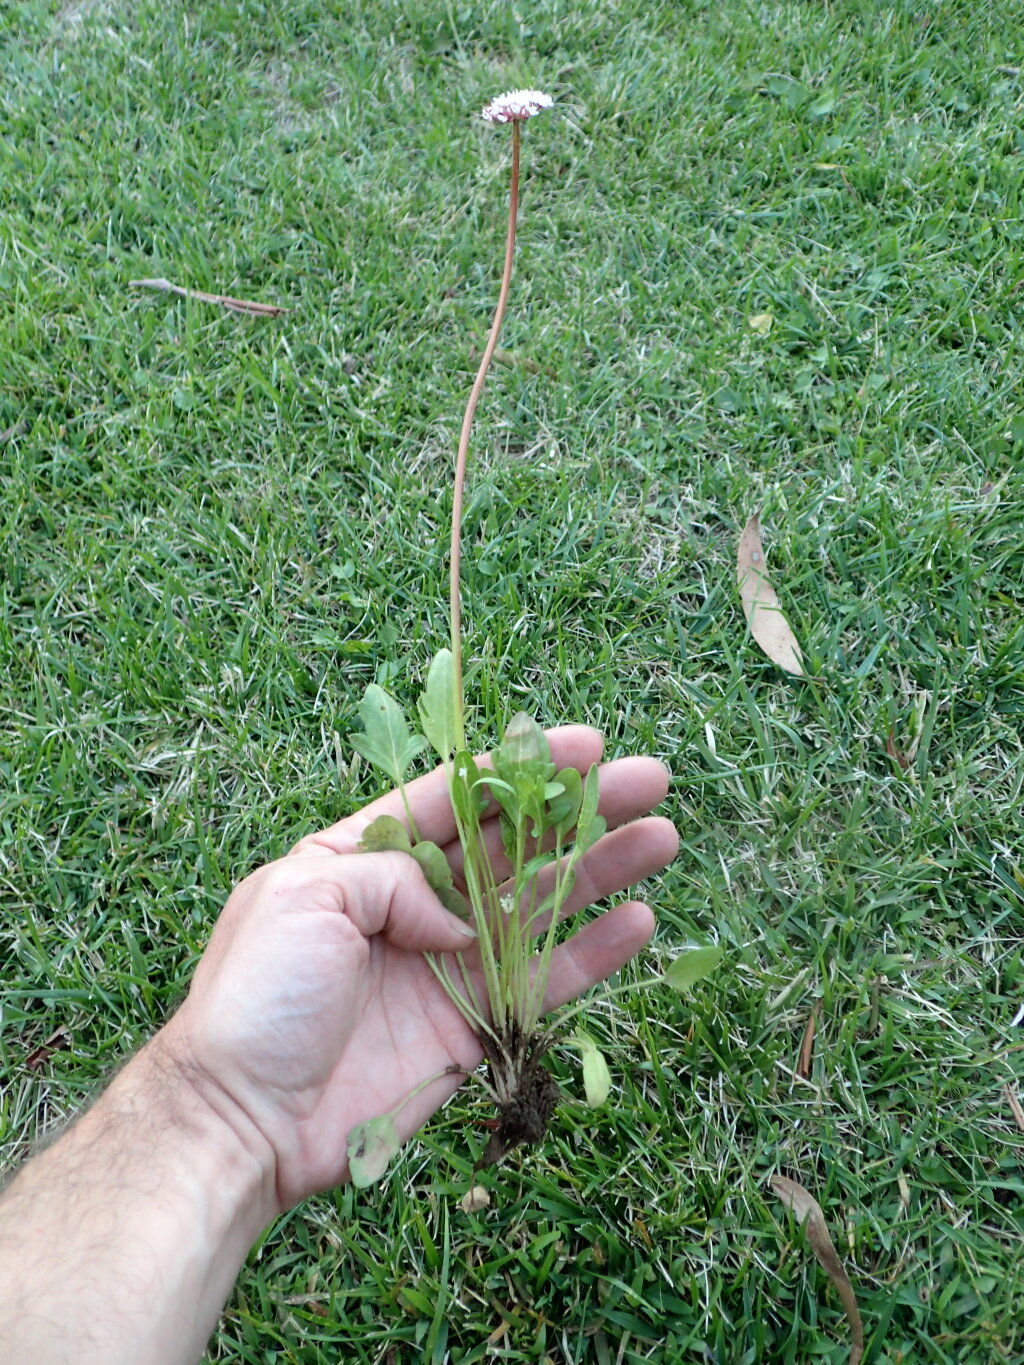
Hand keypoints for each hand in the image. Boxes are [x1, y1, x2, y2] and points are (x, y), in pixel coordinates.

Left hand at [165, 726, 677, 1212]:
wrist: (243, 1117)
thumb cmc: (257, 996)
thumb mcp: (304, 895)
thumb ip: (396, 877)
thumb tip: (461, 920)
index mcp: (364, 855)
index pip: (456, 798)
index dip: (521, 768)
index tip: (587, 745)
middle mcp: (413, 902)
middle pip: (514, 844)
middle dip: (580, 809)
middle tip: (649, 780)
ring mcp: (446, 964)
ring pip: (541, 905)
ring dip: (600, 869)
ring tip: (662, 837)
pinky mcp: (470, 1025)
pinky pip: (542, 982)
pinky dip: (591, 954)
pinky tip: (639, 923)